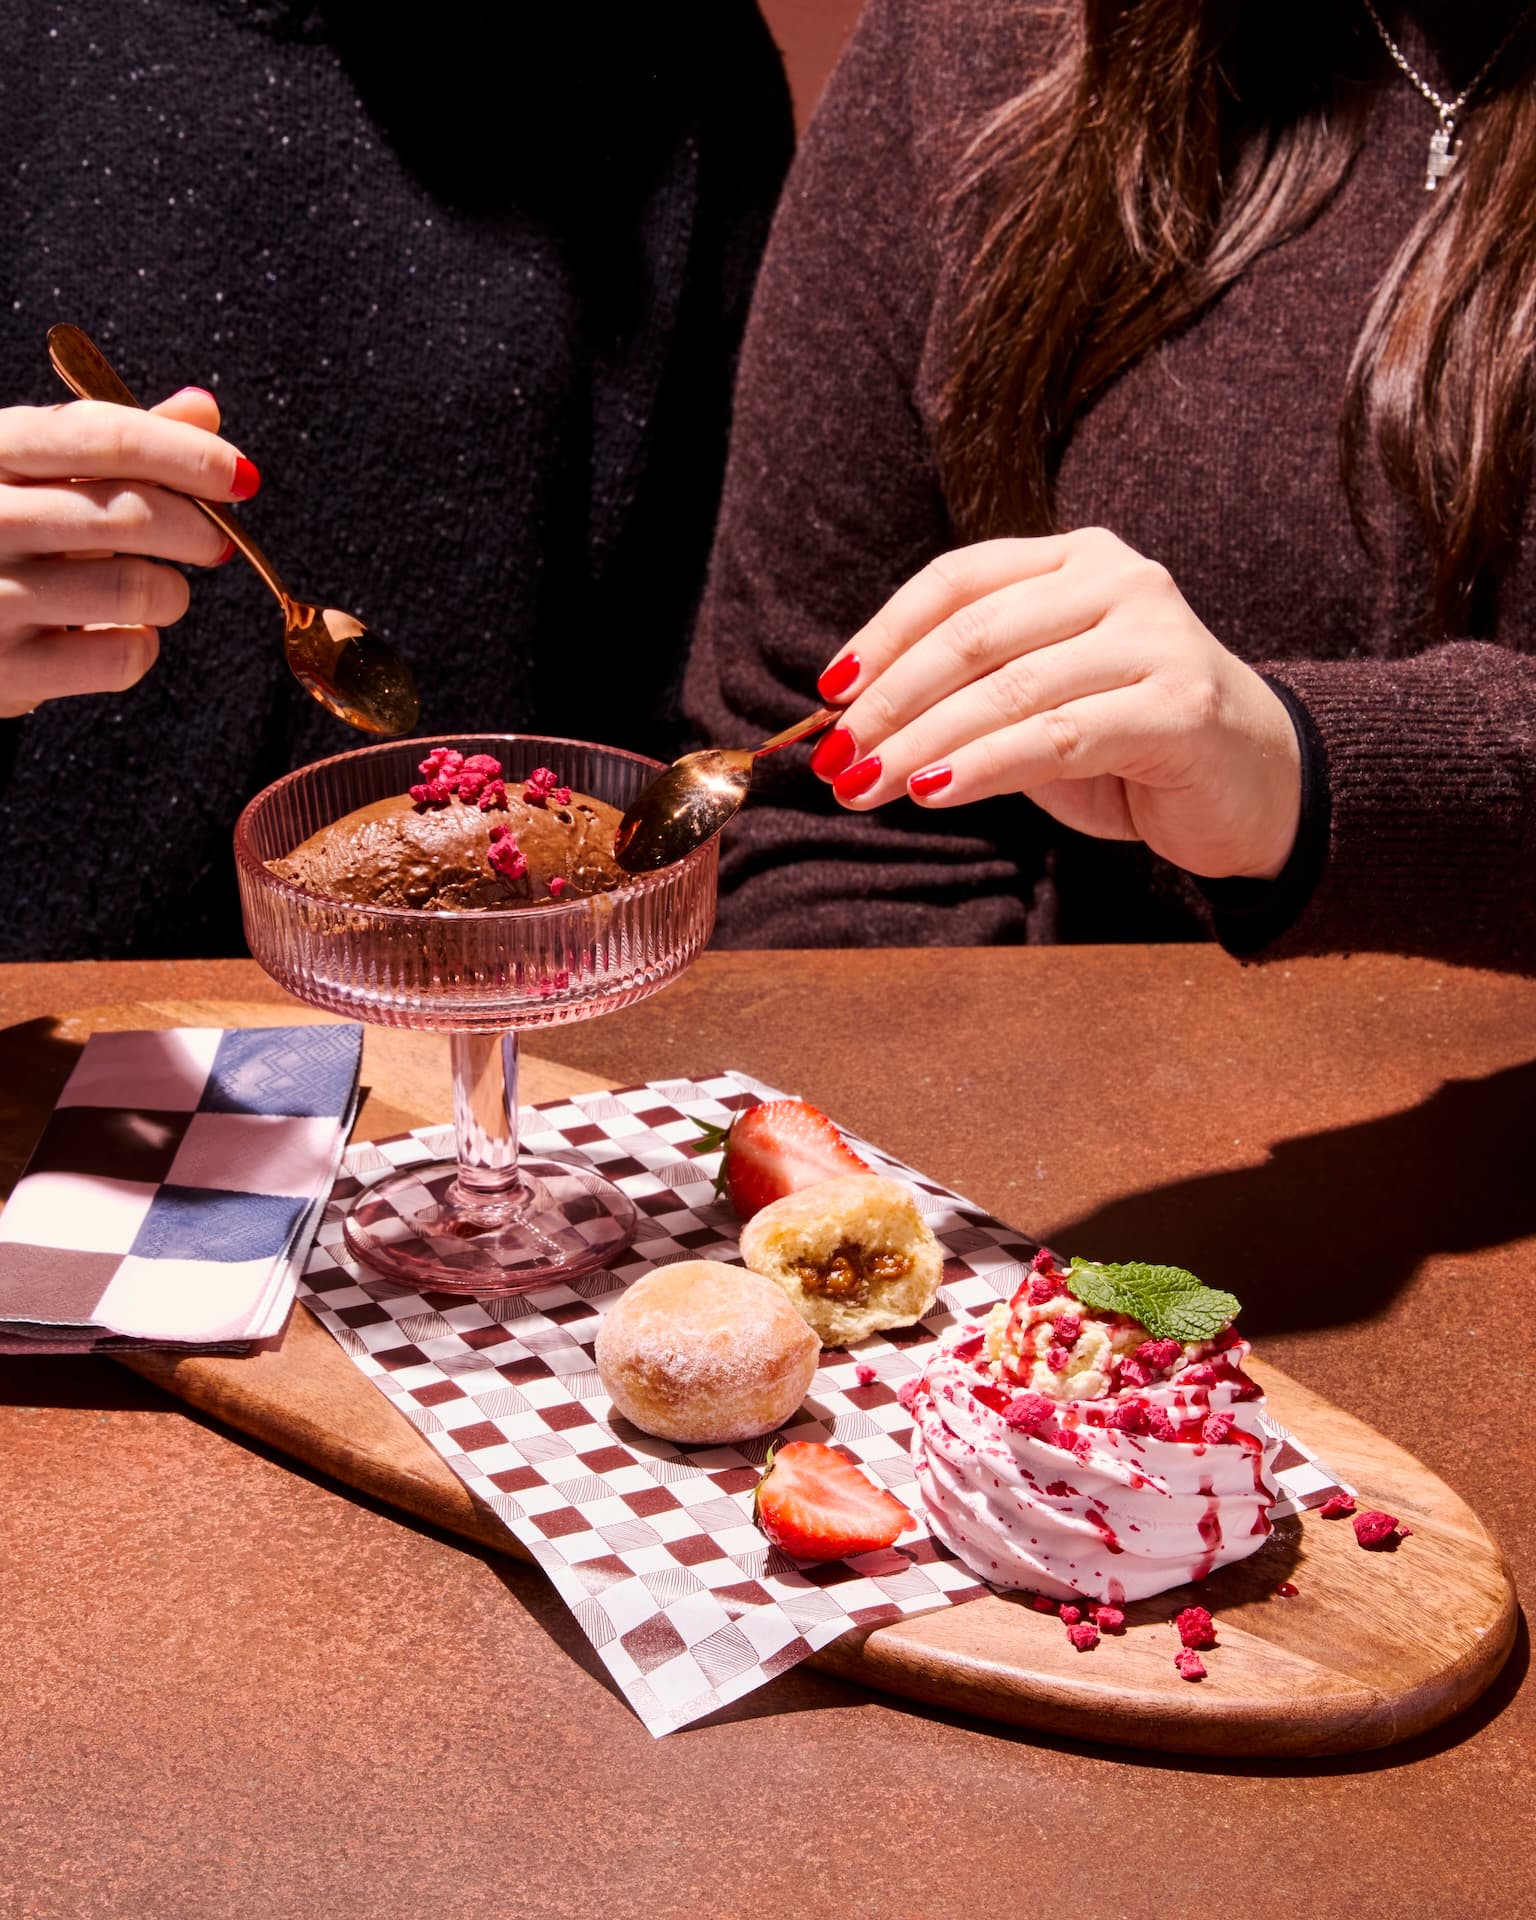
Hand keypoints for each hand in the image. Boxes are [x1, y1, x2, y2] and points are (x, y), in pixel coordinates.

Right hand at [0, 388, 258, 718]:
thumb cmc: (5, 532)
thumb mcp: (42, 471)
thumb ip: (118, 442)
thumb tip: (204, 409)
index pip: (104, 437)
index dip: (188, 455)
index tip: (241, 477)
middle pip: (130, 514)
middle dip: (198, 528)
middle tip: (215, 541)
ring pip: (135, 589)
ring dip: (171, 593)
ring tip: (159, 591)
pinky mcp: (8, 669)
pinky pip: (119, 657)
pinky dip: (140, 645)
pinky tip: (120, 632)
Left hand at [812, 528, 1301, 881]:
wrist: (1258, 785)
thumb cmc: (1130, 743)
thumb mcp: (1038, 704)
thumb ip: (969, 694)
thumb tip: (856, 723)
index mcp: (1076, 560)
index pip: (958, 580)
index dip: (885, 633)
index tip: (828, 690)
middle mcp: (1120, 580)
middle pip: (974, 633)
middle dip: (890, 701)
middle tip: (836, 755)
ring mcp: (1157, 637)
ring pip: (1008, 688)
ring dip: (921, 743)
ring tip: (866, 786)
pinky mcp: (1179, 706)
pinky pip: (1056, 736)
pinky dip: (984, 766)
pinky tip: (934, 792)